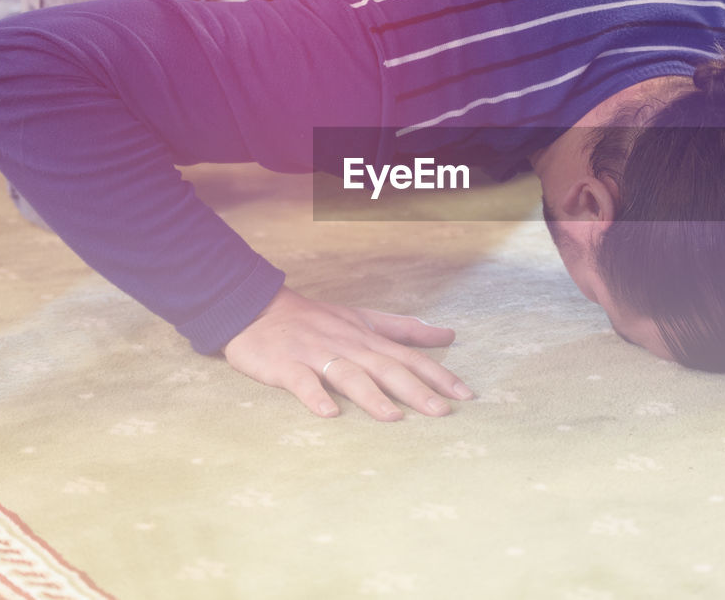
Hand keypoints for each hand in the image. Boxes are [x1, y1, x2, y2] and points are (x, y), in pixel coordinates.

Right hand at [223, 287, 473, 420]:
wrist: (257, 309)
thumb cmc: (316, 319)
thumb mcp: (364, 319)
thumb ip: (405, 329)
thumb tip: (448, 335)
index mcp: (368, 337)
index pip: (410, 356)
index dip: (439, 374)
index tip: (466, 394)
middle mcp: (348, 345)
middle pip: (387, 368)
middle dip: (416, 390)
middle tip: (443, 412)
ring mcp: (316, 354)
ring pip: (349, 374)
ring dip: (371, 396)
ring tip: (394, 416)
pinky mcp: (285, 365)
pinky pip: (302, 382)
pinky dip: (315, 396)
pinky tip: (329, 414)